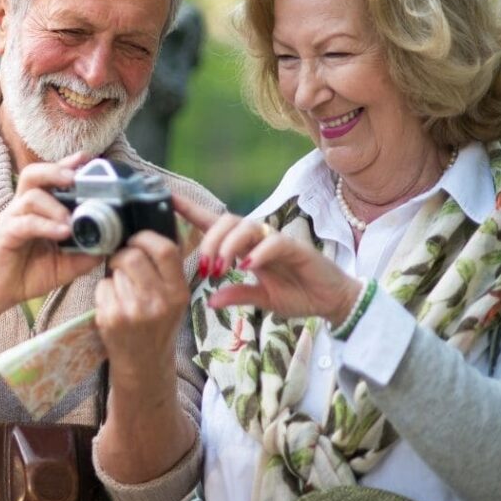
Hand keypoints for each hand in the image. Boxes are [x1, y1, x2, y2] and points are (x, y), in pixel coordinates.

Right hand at [0, 152, 103, 318]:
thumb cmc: (28, 274)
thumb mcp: (65, 265)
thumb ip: (86, 253)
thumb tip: (112, 244)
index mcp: (37, 209)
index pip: (50, 178)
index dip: (67, 165)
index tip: (87, 159)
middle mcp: (22, 207)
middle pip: (33, 174)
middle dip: (56, 170)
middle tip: (75, 178)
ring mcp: (12, 219)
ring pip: (30, 195)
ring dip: (55, 205)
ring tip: (71, 221)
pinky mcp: (5, 234)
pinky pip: (25, 223)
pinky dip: (45, 225)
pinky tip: (62, 233)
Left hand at [94, 228, 189, 392]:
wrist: (144, 365)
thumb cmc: (158, 326)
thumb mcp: (174, 300)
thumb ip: (167, 270)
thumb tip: (148, 231)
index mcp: (178, 293)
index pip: (165, 249)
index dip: (146, 237)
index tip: (137, 239)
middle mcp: (158, 302)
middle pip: (133, 256)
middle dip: (122, 254)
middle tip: (122, 264)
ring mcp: (133, 311)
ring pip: (114, 271)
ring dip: (114, 275)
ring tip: (122, 291)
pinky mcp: (111, 319)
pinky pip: (101, 287)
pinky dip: (103, 291)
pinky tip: (113, 305)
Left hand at [175, 198, 360, 325]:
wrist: (331, 301)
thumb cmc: (297, 294)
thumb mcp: (261, 299)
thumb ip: (236, 295)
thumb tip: (210, 301)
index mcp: (245, 247)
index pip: (215, 223)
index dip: (192, 211)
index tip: (169, 199)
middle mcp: (258, 238)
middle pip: (226, 221)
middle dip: (211, 241)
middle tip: (207, 267)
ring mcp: (276, 240)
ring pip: (246, 227)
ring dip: (229, 245)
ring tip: (222, 268)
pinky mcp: (296, 248)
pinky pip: (274, 242)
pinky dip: (258, 252)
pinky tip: (248, 265)